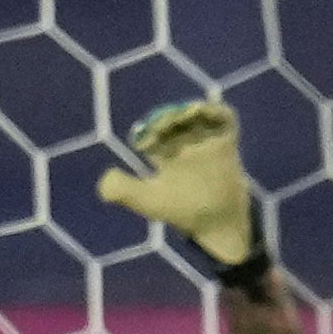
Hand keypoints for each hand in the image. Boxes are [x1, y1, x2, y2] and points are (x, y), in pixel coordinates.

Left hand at [97, 98, 255, 264]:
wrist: (215, 224)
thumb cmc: (183, 212)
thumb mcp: (148, 201)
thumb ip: (123, 190)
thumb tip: (106, 176)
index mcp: (165, 156)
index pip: (152, 133)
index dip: (146, 130)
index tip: (142, 141)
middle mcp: (184, 146)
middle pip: (173, 119)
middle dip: (166, 117)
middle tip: (161, 124)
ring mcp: (205, 143)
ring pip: (195, 115)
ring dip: (187, 109)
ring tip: (184, 113)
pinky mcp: (226, 143)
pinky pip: (223, 119)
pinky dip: (215, 110)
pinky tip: (202, 111)